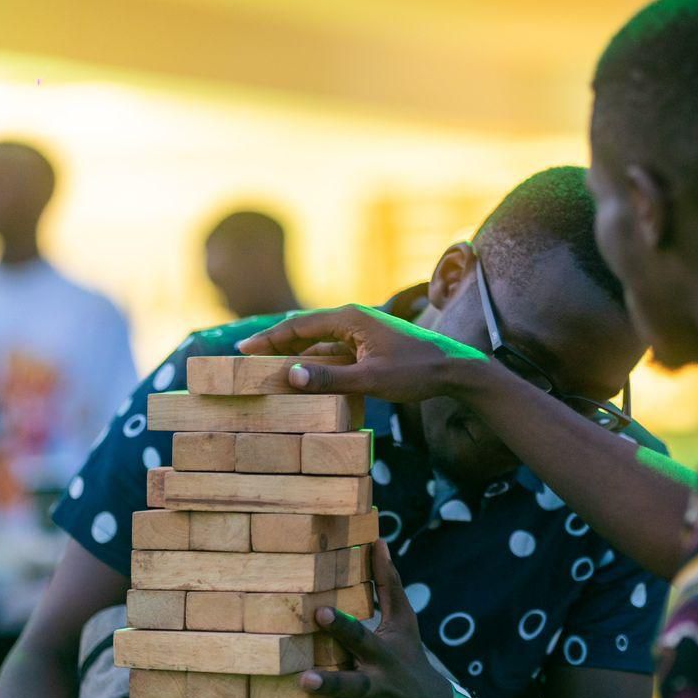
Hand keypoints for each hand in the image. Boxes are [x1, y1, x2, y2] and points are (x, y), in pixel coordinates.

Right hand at [235, 304, 489, 404]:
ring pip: (319, 340)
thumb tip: (292, 375)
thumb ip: (330, 378)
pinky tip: (305, 375)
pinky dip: (316, 361)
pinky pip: (334, 350)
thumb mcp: (371, 379)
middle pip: (304, 329)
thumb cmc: (416, 372)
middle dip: (275, 343)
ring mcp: (362, 331)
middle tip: (245, 356)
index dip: (269, 338)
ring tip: (268, 366)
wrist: (455, 370)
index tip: (243, 348)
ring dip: (294, 352)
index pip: (298, 325)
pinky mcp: (370, 345)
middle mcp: (353, 319)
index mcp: (350, 318)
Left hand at [282, 540, 452, 697]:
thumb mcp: (405, 623)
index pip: (360, 637)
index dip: (341, 625)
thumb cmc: (411, 660)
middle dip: (328, 683)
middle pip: (352, 684)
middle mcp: (378, 686)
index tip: (319, 612)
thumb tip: (378, 540)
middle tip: (302, 679)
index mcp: (382, 655)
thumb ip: (389, 584)